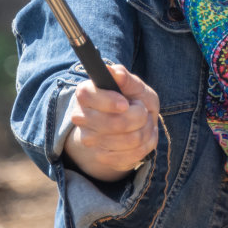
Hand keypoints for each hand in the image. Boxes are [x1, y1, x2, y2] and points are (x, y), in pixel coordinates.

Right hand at [61, 64, 159, 182]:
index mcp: (85, 93)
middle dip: (139, 116)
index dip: (110, 101)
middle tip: (142, 110)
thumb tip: (115, 71)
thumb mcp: (135, 86)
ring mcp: (89, 139)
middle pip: (115, 123)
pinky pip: (131, 155)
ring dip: (146, 131)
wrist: (130, 126)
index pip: (88, 97)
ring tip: (144, 124)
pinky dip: (144, 146)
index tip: (125, 103)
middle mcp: (81, 117)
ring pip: (129, 140)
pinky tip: (142, 138)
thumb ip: (126, 78)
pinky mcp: (101, 156)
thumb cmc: (132, 100)